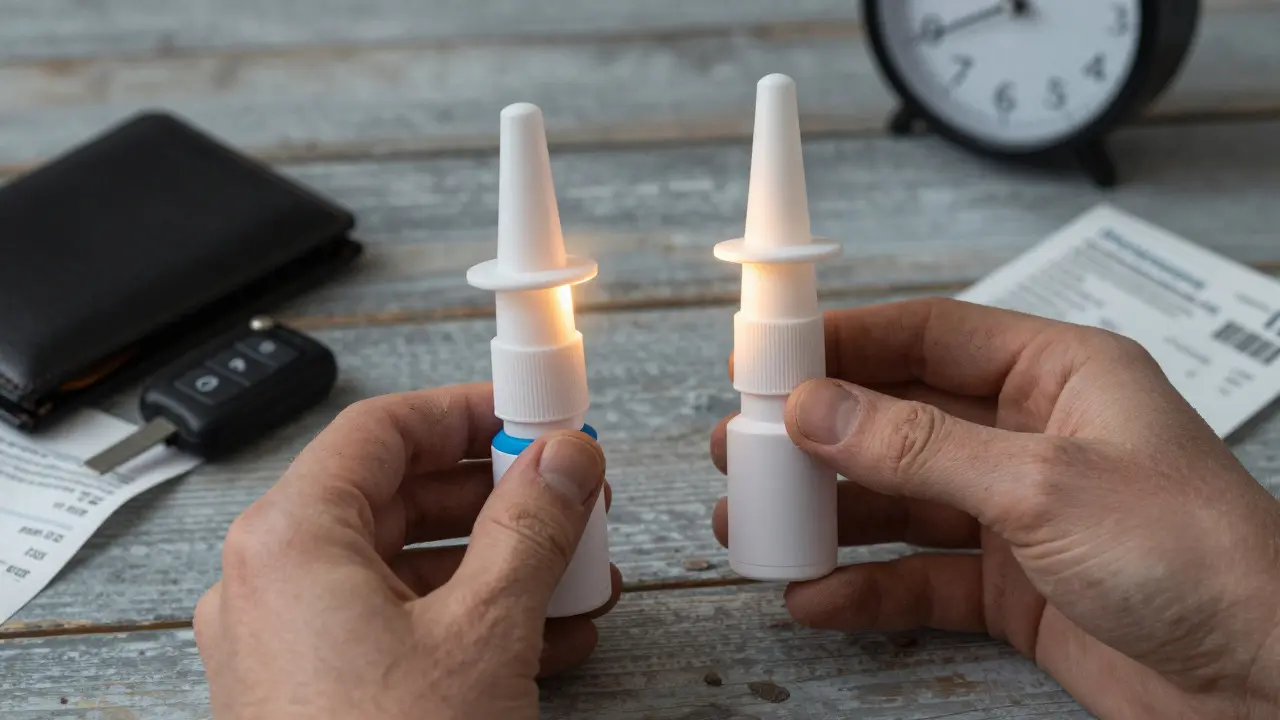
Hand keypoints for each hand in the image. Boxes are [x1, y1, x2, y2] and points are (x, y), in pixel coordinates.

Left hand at [195, 383, 620, 718]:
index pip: (381, 431)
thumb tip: (562, 458)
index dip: (464, 413)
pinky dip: (469, 619)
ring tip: (574, 569)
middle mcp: (271, 585)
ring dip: (496, 563)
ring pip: (404, 568)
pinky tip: (548, 634)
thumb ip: (531, 526)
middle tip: (565, 493)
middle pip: (395, 497)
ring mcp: (288, 646)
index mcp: (290, 541)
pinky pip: (396, 628)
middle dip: (495, 496)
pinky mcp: (315, 696)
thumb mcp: (485, 630)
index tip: (528, 414)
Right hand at [710, 298, 1279, 718]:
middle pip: (901, 418)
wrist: (1267, 682)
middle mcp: (1032, 436)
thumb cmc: (1197, 556)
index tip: (770, 359)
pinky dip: (867, 588)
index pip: (930, 335)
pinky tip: (815, 598)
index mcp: (1058, 374)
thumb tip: (818, 408)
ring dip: (829, 514)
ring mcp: (1018, 514)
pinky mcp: (1011, 588)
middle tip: (743, 448)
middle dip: (819, 437)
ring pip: (900, 501)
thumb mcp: (1041, 484)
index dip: (846, 342)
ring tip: (756, 526)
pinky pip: (919, 577)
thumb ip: (920, 447)